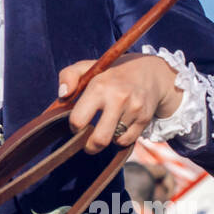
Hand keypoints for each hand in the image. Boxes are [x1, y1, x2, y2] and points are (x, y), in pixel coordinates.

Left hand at [57, 53, 182, 152]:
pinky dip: (121, 138)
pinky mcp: (145, 118)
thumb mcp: (87, 67)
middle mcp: (118, 98)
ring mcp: (133, 109)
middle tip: (88, 143)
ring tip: (107, 124)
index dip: (74, 126)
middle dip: (90, 146)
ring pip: (114, 140)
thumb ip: (68, 76)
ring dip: (108, 137)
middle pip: (99, 140)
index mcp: (99, 86)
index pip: (78, 120)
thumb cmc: (111, 73)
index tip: (77, 124)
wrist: (150, 72)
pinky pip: (127, 141)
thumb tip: (62, 95)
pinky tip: (120, 125)